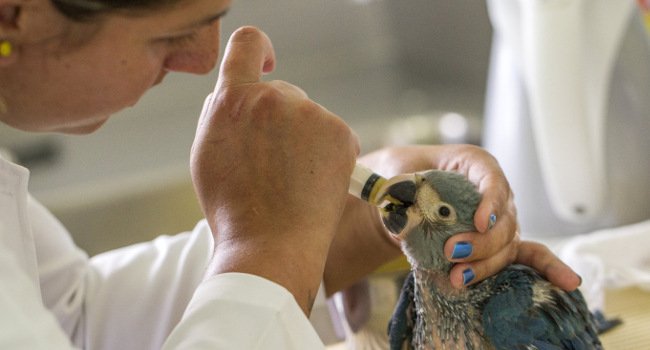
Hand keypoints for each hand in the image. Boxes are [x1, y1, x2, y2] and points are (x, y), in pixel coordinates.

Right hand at [191, 26, 358, 313]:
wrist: (271, 245)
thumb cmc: (234, 208)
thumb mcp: (208, 153)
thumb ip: (222, 114)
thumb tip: (236, 94)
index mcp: (233, 99)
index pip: (248, 44)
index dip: (259, 49)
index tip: (267, 63)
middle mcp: (273, 97)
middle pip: (281, 92)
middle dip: (278, 118)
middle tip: (273, 162)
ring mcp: (311, 114)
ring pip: (307, 117)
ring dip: (302, 138)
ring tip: (290, 180)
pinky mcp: (340, 132)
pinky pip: (332, 134)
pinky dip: (326, 153)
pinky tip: (312, 182)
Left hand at [351, 144, 579, 290]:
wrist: (398, 198)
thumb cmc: (399, 178)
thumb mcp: (393, 175)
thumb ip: (399, 189)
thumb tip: (403, 216)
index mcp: (473, 164)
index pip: (491, 178)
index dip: (491, 201)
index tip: (479, 222)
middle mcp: (492, 192)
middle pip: (503, 218)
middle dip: (482, 241)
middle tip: (452, 252)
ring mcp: (498, 219)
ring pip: (508, 244)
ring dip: (487, 263)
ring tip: (457, 277)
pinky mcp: (494, 244)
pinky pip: (527, 255)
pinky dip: (547, 268)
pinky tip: (569, 283)